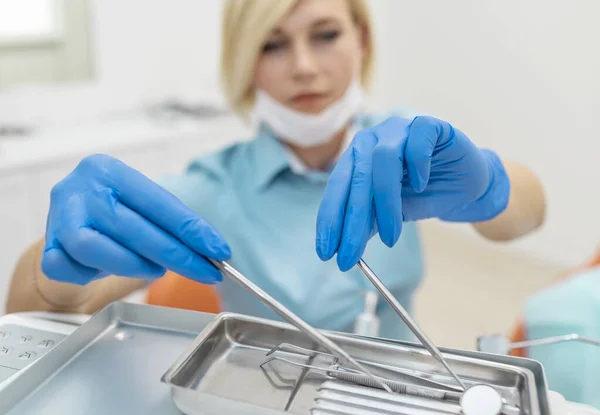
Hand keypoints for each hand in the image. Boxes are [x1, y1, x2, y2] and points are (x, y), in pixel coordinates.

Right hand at [42, 154, 230, 284]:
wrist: (70, 220)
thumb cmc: (114, 211)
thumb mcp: (142, 205)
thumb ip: (172, 223)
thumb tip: (211, 250)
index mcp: (108, 170)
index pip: (158, 202)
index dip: (193, 230)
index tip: (219, 251)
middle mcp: (79, 188)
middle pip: (132, 227)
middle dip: (176, 255)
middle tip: (205, 271)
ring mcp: (58, 217)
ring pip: (95, 248)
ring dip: (134, 265)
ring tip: (155, 269)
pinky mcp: (46, 246)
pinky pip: (70, 269)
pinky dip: (94, 275)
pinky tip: (108, 270)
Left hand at [316, 116, 509, 270]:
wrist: (466, 185)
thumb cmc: (424, 195)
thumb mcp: (391, 214)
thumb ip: (367, 223)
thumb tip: (340, 247)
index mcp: (357, 157)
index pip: (338, 187)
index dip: (330, 219)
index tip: (326, 252)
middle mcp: (373, 140)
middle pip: (358, 177)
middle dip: (352, 221)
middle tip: (350, 255)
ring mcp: (400, 129)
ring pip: (383, 160)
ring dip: (385, 203)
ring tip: (390, 237)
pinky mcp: (429, 126)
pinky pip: (417, 142)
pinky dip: (417, 165)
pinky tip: (421, 186)